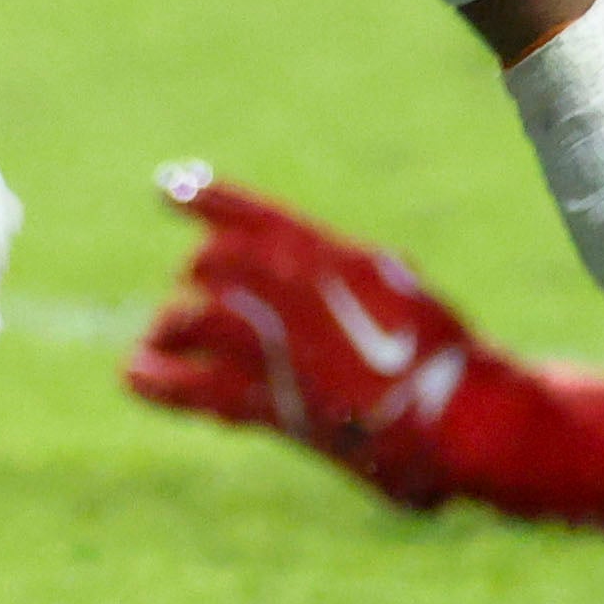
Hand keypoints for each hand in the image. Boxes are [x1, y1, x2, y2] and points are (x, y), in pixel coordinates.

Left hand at [122, 170, 488, 501]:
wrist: (468, 415)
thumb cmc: (446, 357)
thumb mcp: (397, 290)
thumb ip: (343, 278)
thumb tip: (304, 270)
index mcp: (335, 256)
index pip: (256, 216)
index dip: (207, 200)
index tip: (168, 189)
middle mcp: (302, 290)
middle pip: (216, 266)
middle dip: (197, 282)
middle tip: (187, 306)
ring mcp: (285, 346)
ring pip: (197, 318)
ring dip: (172, 328)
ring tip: (159, 341)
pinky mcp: (279, 404)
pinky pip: (201, 386)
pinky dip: (162, 380)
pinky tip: (134, 374)